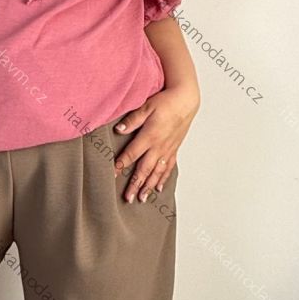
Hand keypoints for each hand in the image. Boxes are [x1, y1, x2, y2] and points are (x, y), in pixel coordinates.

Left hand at [113, 86, 198, 202]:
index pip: (131, 154)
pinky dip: (163, 179)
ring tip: (142, 198)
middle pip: (144, 169)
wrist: (186, 101)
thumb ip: (133, 119)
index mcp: (150, 136)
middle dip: (135, 184)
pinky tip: (159, 188)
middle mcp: (159, 146)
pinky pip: (168, 168)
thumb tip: (119, 129)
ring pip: (157, 173)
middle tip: (128, 198)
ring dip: (149, 186)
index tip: (112, 175)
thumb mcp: (147, 106)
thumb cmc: (166, 101)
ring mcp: (168, 150)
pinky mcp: (174, 149)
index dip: (121, 165)